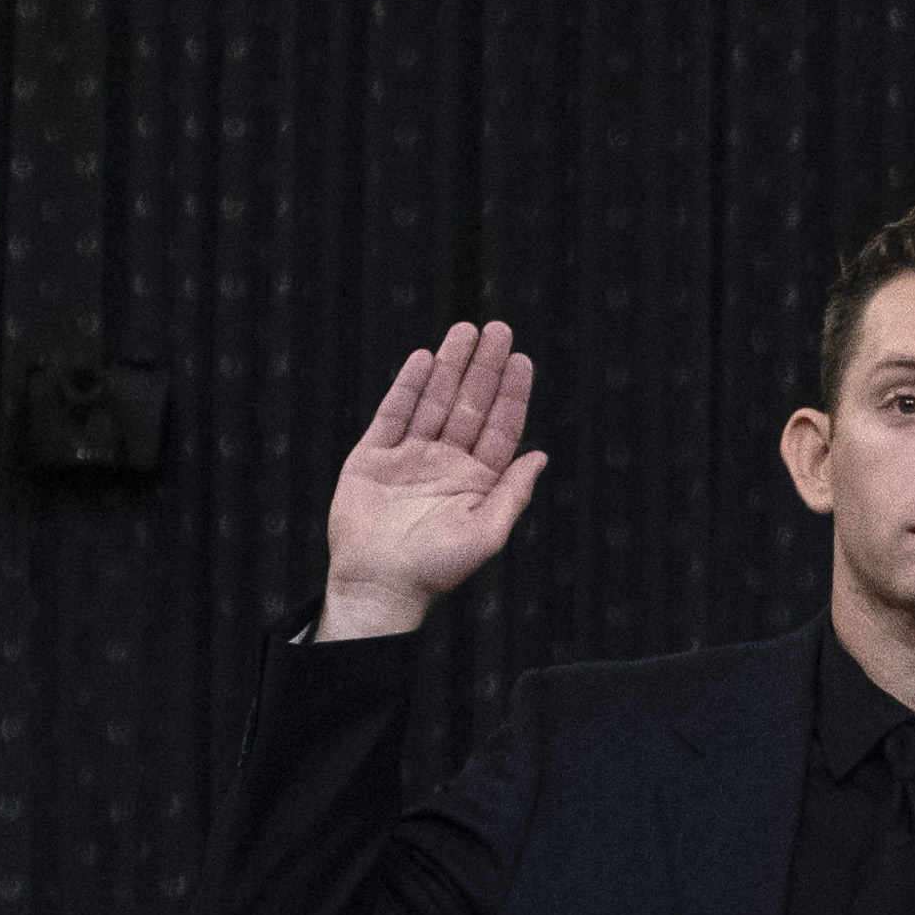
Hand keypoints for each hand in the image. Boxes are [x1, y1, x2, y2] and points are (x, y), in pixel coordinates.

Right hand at [317, 322, 548, 641]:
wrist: (379, 586)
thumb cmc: (436, 570)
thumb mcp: (486, 534)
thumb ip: (513, 493)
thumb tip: (541, 456)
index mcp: (477, 480)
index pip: (500, 426)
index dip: (511, 392)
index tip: (521, 359)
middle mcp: (445, 462)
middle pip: (469, 404)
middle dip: (483, 367)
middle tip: (498, 328)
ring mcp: (409, 457)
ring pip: (434, 401)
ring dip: (449, 367)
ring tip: (464, 331)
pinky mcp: (373, 458)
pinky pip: (394, 414)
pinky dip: (408, 386)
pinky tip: (423, 359)